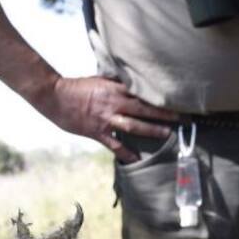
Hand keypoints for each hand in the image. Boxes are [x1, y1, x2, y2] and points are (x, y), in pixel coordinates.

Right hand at [37, 76, 175, 162]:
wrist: (54, 97)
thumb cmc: (75, 87)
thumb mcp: (98, 79)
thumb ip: (115, 82)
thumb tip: (131, 80)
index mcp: (115, 89)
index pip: (143, 93)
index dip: (161, 96)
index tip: (178, 98)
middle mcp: (114, 104)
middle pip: (144, 109)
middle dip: (165, 113)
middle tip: (184, 118)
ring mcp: (105, 119)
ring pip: (134, 125)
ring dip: (152, 130)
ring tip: (168, 134)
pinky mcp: (96, 132)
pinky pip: (114, 144)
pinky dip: (126, 152)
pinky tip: (136, 159)